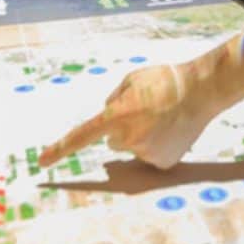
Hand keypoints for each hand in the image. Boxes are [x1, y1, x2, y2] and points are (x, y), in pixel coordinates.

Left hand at [37, 63, 212, 169]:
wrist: (201, 91)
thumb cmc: (164, 79)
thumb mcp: (132, 79)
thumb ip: (114, 99)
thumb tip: (108, 114)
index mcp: (118, 115)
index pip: (81, 135)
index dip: (60, 149)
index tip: (41, 162)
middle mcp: (129, 138)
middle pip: (112, 140)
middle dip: (122, 128)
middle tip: (146, 110)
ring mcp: (146, 153)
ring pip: (132, 147)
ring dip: (141, 135)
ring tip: (163, 118)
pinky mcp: (161, 163)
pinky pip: (149, 154)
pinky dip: (157, 145)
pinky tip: (171, 130)